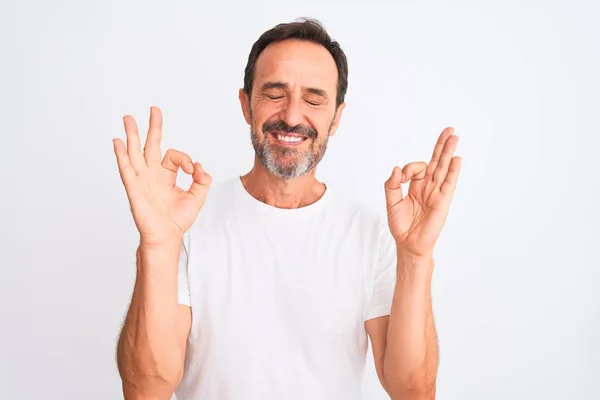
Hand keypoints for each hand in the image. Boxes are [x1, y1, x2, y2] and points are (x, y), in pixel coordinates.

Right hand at [113, 106, 211, 245]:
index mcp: (166, 175)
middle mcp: (152, 174)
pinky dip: (121, 155)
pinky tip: (118, 142)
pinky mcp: (134, 188)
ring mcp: (142, 179)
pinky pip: (126, 169)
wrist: (166, 236)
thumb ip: (203, 181)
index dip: (186, 160)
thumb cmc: (178, 219)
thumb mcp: (198, 197)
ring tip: (128, 118)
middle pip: (150, 145)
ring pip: (135, 152)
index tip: (194, 171)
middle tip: (154, 109)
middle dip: (153, 127)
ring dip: (132, 134)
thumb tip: (200, 167)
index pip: (173, 156)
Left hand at [384, 127, 461, 257]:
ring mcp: (437, 193)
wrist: (408, 243)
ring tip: (454, 136)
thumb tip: (396, 168)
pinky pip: (448, 183)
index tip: (400, 176)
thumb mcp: (391, 202)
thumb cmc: (401, 225)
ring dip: (448, 152)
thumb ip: (392, 184)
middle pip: (436, 161)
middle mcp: (428, 187)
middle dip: (441, 145)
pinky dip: (452, 171)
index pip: (417, 167)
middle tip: (450, 130)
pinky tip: (456, 159)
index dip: (408, 168)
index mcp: (416, 186)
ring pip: (443, 168)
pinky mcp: (442, 201)